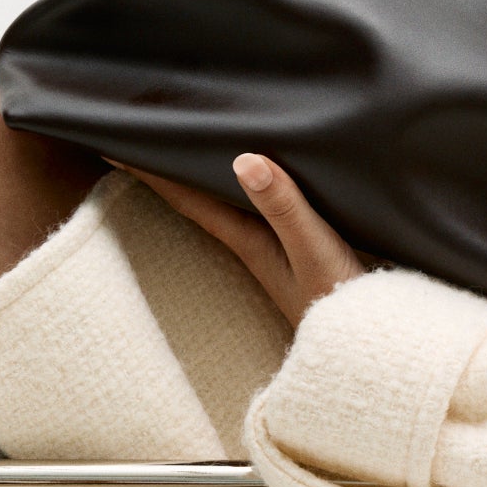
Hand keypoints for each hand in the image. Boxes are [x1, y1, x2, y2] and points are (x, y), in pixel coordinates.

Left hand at [111, 0, 364, 329]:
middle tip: (140, 126)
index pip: (187, 197)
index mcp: (251, 241)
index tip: (107, 136)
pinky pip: (263, 209)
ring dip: (207, 174)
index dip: (147, 167)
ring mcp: (280, 253)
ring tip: (185, 140)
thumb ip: (286, 207)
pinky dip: (249, 186)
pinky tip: (258, 176)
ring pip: (229, 203)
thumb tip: (245, 158)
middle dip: (169, 163)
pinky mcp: (305, 255)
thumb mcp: (318, 252)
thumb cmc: (348, 310)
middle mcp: (257, 245)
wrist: (380, 360)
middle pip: (199, 196)